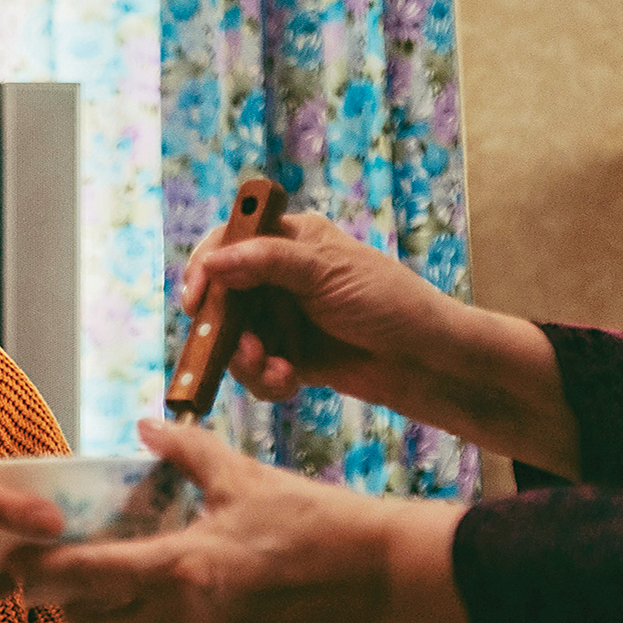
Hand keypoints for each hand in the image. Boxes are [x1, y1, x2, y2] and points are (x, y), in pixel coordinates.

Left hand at [7, 418, 474, 622]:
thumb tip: (148, 428)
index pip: (89, 578)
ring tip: (83, 573)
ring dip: (94, 613)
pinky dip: (138, 612)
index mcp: (184, 569)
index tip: (16, 557)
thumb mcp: (244, 476)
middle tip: (38, 571)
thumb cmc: (318, 525)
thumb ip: (186, 452)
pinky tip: (142, 576)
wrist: (378, 575)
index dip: (42, 572)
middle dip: (57, 605)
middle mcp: (187, 614)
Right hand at [186, 212, 444, 407]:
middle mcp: (279, 276)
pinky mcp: (290, 356)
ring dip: (249, 361)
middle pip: (222, 298)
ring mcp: (283, 318)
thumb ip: (267, 262)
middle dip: (226, 330)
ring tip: (278, 372)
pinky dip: (266, 380)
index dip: (205, 268)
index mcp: (289, 240)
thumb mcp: (325, 271)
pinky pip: (257, 370)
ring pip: (234, 340)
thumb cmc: (386, 301)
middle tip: (247, 351)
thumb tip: (213, 261)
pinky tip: (290, 382)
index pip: (228, 242)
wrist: (426, 359)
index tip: (196, 301)